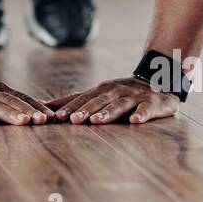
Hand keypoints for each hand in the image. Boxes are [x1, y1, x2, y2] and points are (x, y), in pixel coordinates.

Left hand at [47, 77, 180, 125]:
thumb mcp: (97, 94)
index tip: (56, 117)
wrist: (158, 81)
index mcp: (101, 91)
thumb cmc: (121, 93)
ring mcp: (134, 97)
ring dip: (107, 112)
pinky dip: (141, 115)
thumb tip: (43, 105)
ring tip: (96, 121)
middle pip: (98, 101)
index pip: (83, 99)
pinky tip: (134, 121)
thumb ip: (73, 100)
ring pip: (119, 104)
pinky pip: (146, 109)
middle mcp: (116, 92)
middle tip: (72, 119)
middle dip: (85, 110)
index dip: (70, 107)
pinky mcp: (151, 103)